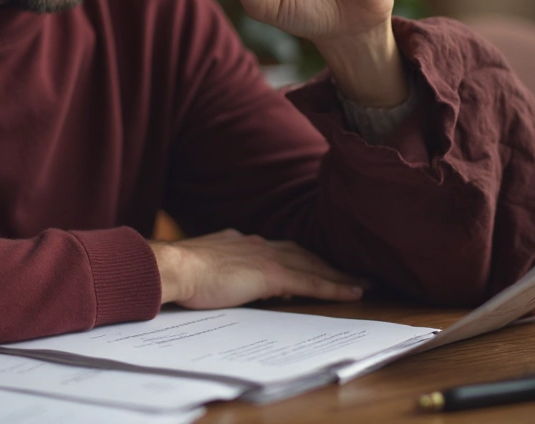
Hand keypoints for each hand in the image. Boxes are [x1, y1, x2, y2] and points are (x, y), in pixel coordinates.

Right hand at [150, 229, 366, 308]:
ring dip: (339, 274)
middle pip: (302, 253)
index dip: (299, 258)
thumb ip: (223, 272)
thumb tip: (235, 284)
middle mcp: (257, 244)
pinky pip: (312, 281)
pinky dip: (335, 286)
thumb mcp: (204, 268)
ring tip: (361, 283)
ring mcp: (266, 257)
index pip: (278, 250)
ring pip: (313, 265)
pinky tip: (354, 292)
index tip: (313, 266)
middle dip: (326, 263)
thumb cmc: (179, 273)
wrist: (173, 267)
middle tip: (351, 273)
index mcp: (239, 242)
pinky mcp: (271, 274)